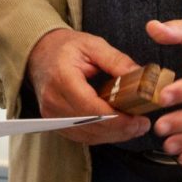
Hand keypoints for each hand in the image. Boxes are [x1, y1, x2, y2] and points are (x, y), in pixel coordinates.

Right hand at [25, 29, 150, 143]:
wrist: (39, 52)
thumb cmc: (64, 48)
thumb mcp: (92, 45)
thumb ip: (116, 60)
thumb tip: (140, 76)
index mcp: (63, 79)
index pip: (91, 108)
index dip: (117, 118)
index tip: (138, 118)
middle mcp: (54, 100)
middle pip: (91, 125)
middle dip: (120, 129)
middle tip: (142, 124)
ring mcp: (52, 114)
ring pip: (87, 135)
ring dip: (113, 135)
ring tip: (134, 127)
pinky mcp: (55, 122)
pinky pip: (81, 136)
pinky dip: (101, 135)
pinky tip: (116, 128)